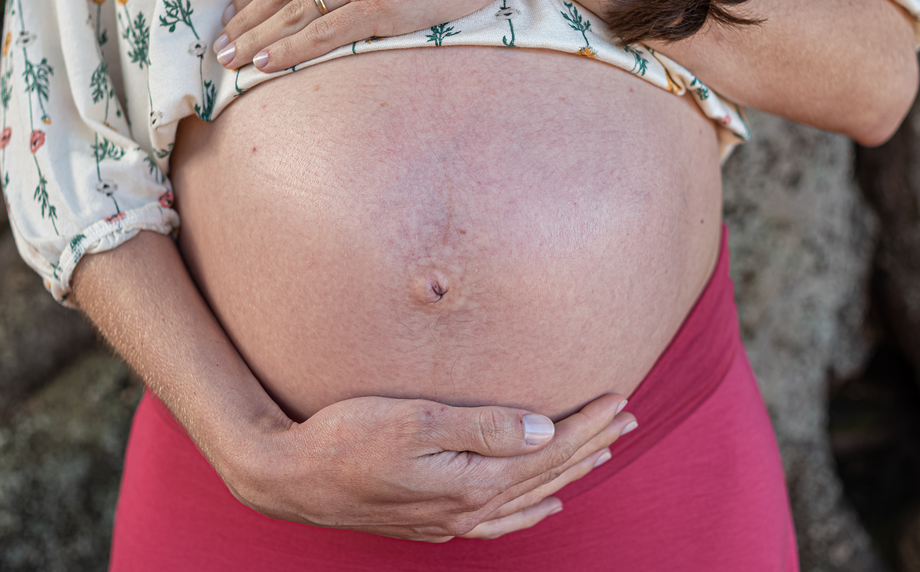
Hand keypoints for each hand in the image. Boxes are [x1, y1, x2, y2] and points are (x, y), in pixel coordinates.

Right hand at [217, 392, 636, 541]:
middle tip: (626, 418)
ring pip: (528, 496)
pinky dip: (528, 512)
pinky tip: (542, 505)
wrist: (292, 477)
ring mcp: (451, 519)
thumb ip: (485, 427)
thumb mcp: (416, 421)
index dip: (586, 424)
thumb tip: (546, 430)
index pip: (547, 450)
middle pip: (546, 473)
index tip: (619, 398)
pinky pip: (499, 522)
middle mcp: (469, 507)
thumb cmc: (347, 438)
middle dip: (590, 444)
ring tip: (601, 453)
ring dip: (568, 473)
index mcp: (473, 481)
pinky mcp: (432, 520)